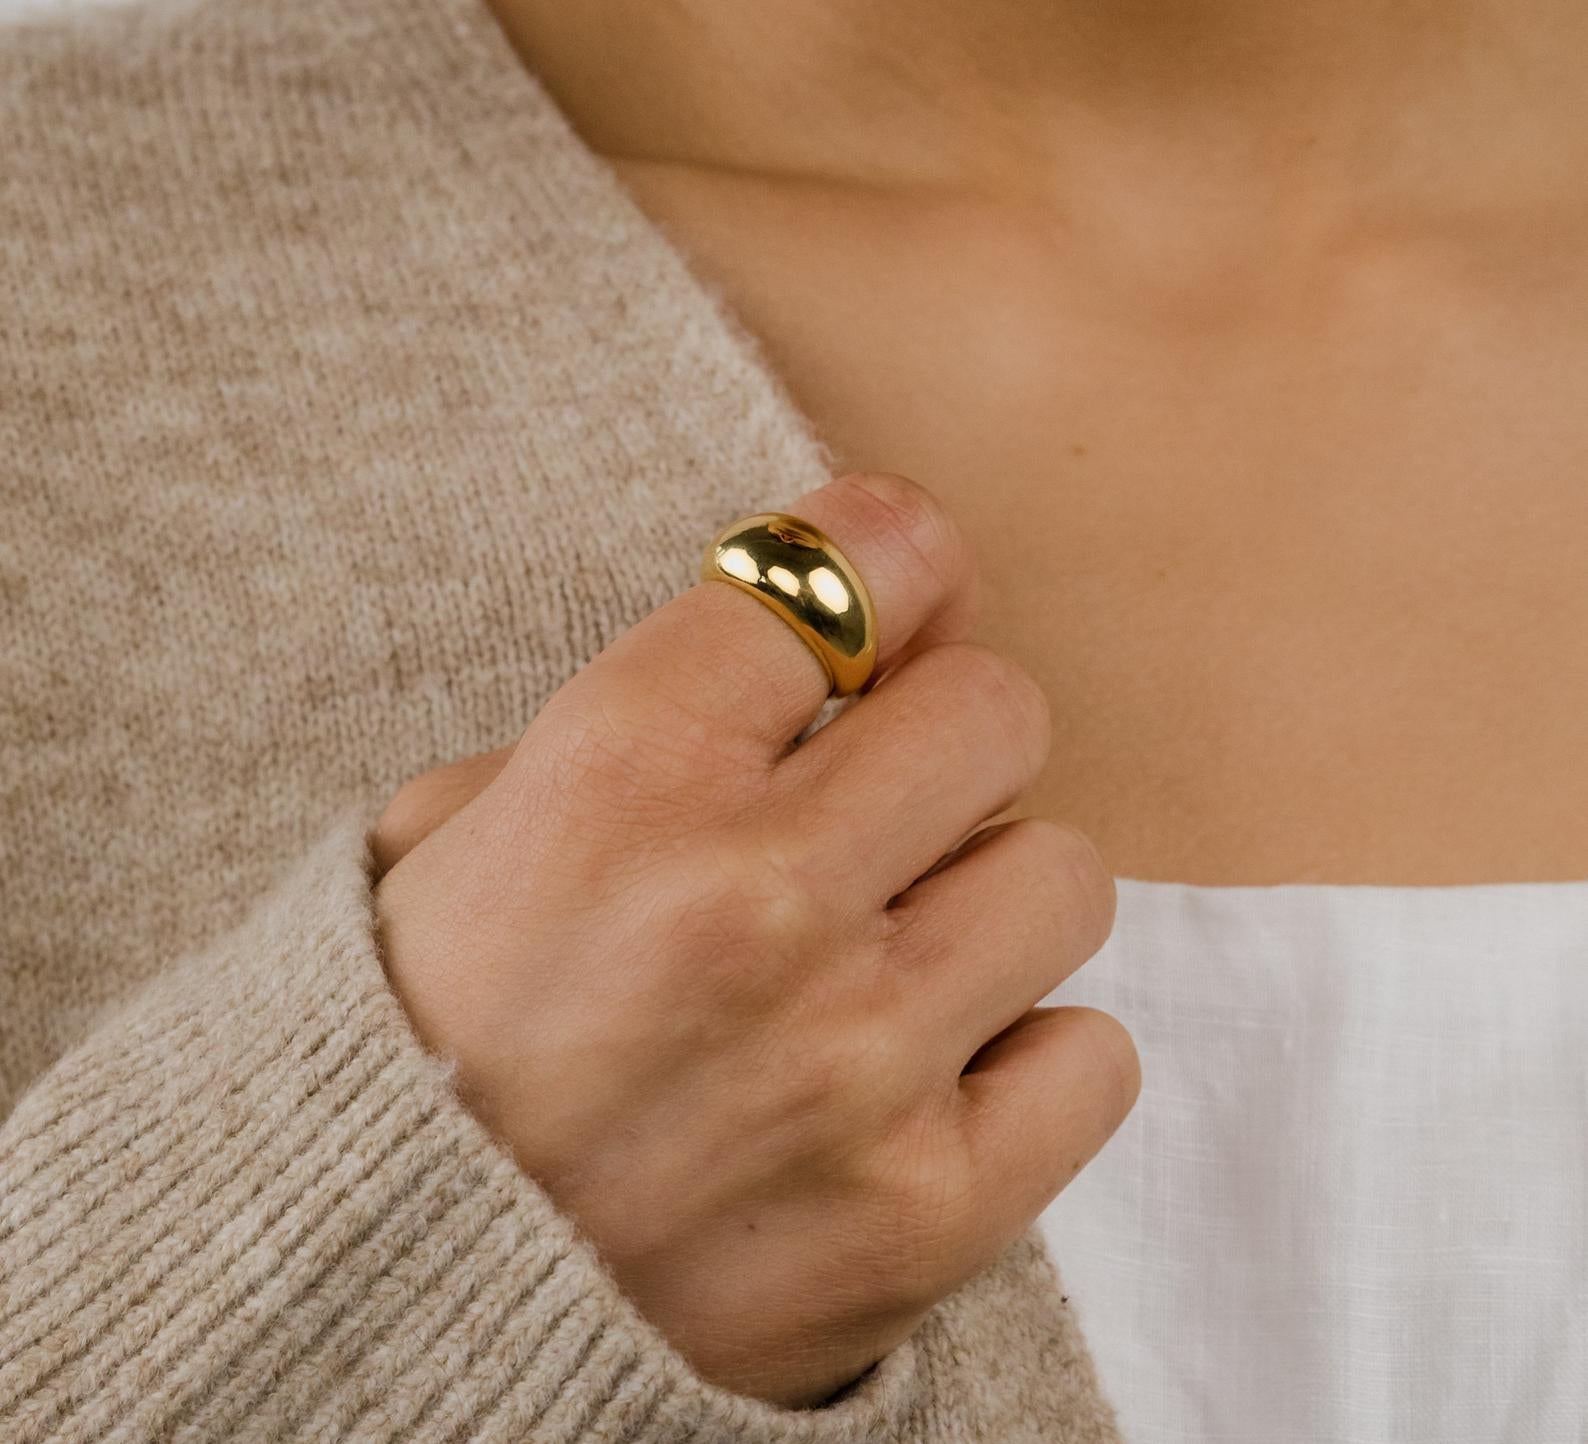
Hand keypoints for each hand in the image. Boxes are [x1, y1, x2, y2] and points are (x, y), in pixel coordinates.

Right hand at [373, 471, 1138, 1407]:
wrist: (389, 1313)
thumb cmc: (422, 1043)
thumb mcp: (457, 831)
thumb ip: (635, 711)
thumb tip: (835, 631)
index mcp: (620, 773)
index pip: (854, 565)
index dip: (888, 555)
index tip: (890, 586)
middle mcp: (750, 901)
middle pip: (997, 706)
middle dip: (946, 728)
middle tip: (889, 788)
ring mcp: (854, 1065)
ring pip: (1061, 873)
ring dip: (984, 896)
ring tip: (892, 949)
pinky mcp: (926, 1215)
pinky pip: (1092, 1058)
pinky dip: (1024, 1056)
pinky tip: (928, 1075)